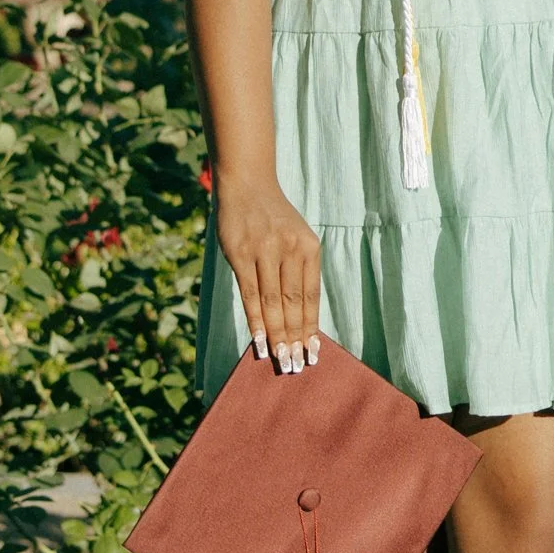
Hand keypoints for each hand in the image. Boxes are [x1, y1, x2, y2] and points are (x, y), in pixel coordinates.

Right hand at [217, 181, 323, 370]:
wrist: (247, 185)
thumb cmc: (272, 218)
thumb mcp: (294, 238)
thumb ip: (298, 271)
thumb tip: (299, 318)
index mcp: (309, 247)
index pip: (311, 297)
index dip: (311, 328)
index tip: (313, 353)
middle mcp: (290, 249)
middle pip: (293, 304)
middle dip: (296, 339)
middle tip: (297, 367)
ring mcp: (264, 250)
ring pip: (273, 302)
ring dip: (277, 335)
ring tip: (281, 360)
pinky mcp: (240, 254)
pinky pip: (250, 293)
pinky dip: (255, 320)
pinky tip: (259, 340)